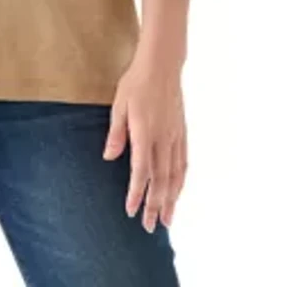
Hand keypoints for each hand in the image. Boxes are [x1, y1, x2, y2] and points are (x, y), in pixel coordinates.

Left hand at [102, 55, 186, 231]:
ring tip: (167, 220)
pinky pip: (183, 162)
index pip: (141, 170)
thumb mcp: (119, 104)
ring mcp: (174, 136)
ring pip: (175, 174)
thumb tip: (109, 157)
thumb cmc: (136, 83)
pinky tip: (177, 192)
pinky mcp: (181, 132)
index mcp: (144, 132)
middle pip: (160, 179)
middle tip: (151, 227)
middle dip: (155, 205)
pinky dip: (180, 181)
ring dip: (171, 199)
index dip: (137, 192)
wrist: (162, 65)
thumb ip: (116, 132)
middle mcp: (162, 138)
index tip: (132, 211)